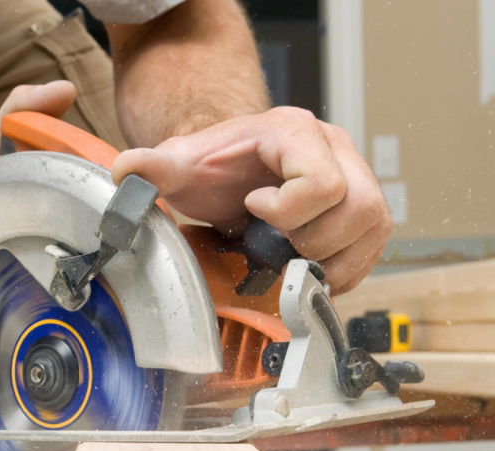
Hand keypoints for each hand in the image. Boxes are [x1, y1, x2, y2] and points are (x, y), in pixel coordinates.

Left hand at [111, 107, 391, 293]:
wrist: (232, 170)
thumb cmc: (212, 169)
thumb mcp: (181, 166)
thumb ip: (155, 168)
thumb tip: (125, 174)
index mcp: (296, 133)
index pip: (322, 182)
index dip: (287, 211)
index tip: (252, 212)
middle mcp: (338, 150)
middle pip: (356, 210)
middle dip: (307, 242)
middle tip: (271, 244)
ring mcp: (358, 180)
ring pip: (371, 230)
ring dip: (328, 259)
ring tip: (288, 258)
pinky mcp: (364, 212)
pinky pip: (372, 249)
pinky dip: (342, 270)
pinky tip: (308, 269)